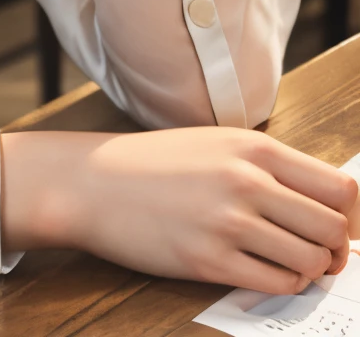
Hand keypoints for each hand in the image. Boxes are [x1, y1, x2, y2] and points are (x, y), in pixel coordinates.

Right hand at [1, 128, 357, 294]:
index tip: (339, 227)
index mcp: (254, 148)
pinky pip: (277, 283)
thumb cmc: (156, 164)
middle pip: (333, 228)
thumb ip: (268, 167)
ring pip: (311, 260)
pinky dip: (283, 284)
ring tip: (288, 262)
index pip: (340, 188)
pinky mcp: (210, 260)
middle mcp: (248, 181)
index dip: (351, 216)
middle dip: (335, 249)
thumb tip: (324, 204)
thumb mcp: (217, 144)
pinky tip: (264, 272)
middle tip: (321, 254)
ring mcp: (229, 222)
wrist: (95, 182)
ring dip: (310, 269)